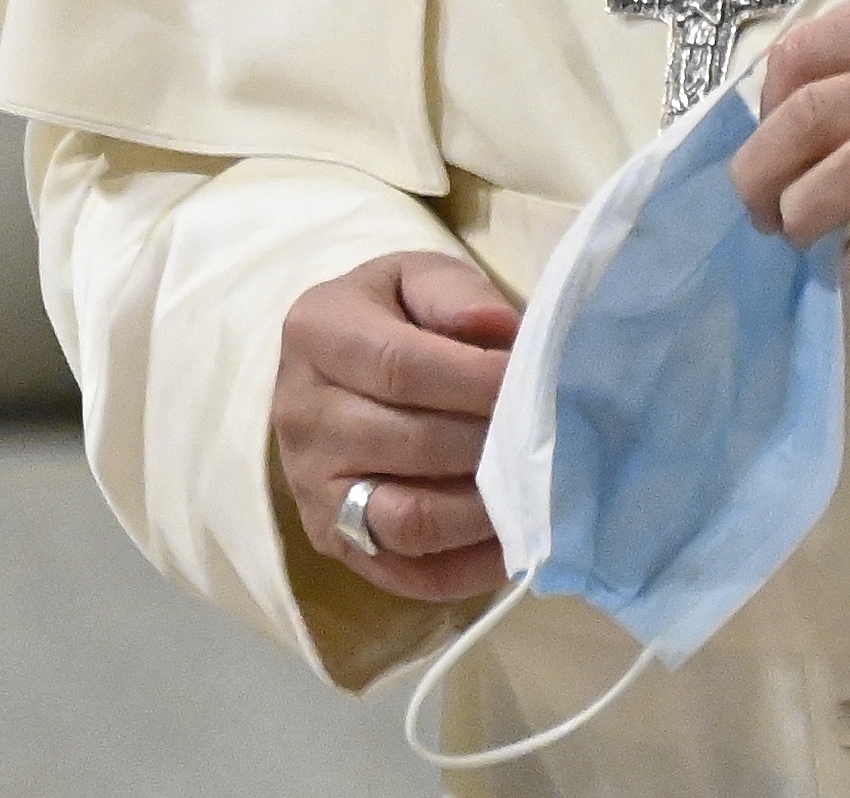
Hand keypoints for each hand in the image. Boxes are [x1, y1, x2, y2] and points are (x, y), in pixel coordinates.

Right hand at [274, 252, 520, 602]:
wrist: (333, 369)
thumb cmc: (390, 316)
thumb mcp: (415, 278)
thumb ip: (455, 294)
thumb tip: (499, 333)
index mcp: (317, 332)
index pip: (401, 367)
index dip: (476, 382)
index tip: (534, 384)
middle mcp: (300, 413)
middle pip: (410, 444)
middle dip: (491, 445)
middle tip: (549, 439)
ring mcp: (310, 485)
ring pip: (407, 520)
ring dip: (483, 512)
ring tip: (534, 491)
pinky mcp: (330, 538)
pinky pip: (405, 572)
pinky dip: (468, 569)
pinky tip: (514, 541)